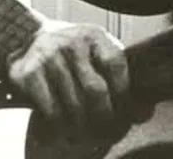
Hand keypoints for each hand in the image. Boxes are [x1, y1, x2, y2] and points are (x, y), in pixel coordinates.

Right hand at [6, 19, 128, 133]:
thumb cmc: (74, 54)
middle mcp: (72, 41)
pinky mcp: (28, 73)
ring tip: (88, 137)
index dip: (124, 97)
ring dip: (83, 128)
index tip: (125, 117)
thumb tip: (144, 114)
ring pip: (73, 104)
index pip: (116, 66)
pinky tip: (66, 131)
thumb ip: (122, 80)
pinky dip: (61, 126)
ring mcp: (48, 55)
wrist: (28, 39)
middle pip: (95, 90)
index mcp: (95, 35)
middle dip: (104, 118)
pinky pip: (51, 109)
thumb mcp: (98, 55)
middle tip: (108, 135)